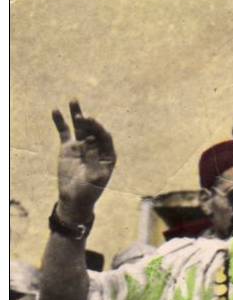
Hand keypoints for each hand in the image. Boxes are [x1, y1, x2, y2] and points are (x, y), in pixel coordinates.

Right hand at [52, 100, 115, 217]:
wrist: (74, 198)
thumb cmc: (89, 191)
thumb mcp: (95, 178)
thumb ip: (94, 161)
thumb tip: (89, 145)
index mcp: (108, 155)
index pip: (105, 138)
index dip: (99, 130)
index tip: (92, 123)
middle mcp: (97, 147)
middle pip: (93, 130)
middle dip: (89, 123)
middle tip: (83, 117)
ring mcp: (82, 145)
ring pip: (80, 127)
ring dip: (77, 114)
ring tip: (74, 101)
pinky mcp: (68, 147)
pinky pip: (64, 132)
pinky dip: (60, 122)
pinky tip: (56, 111)